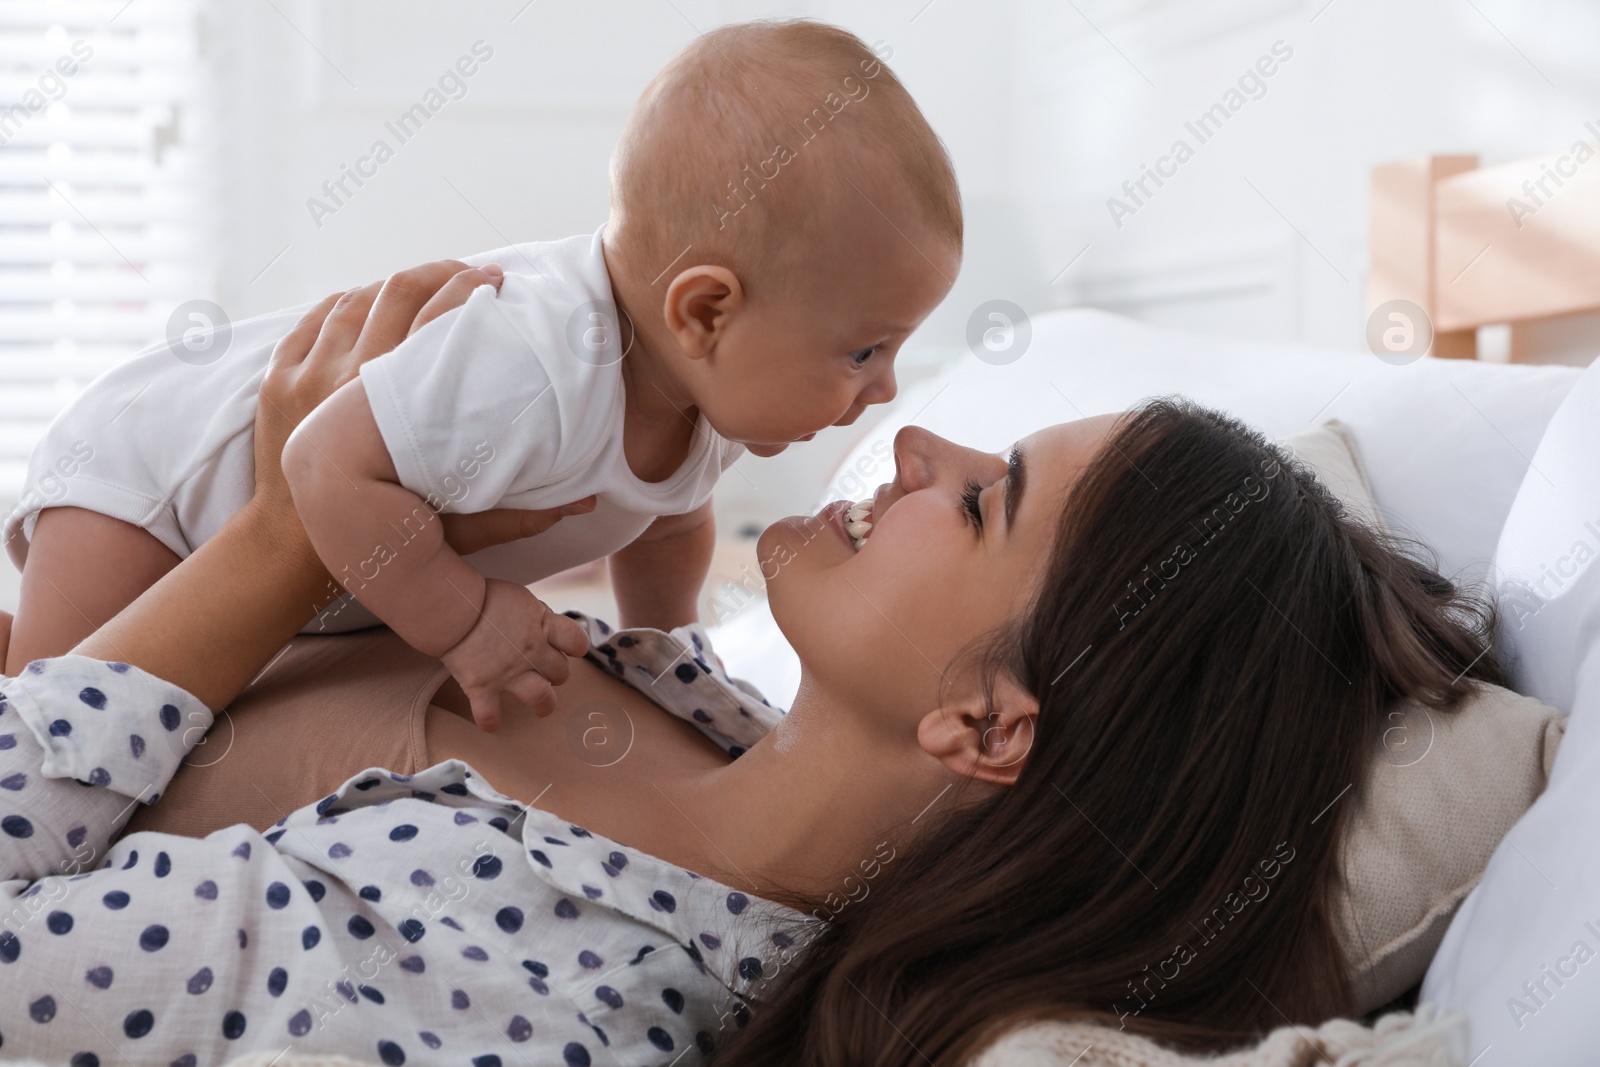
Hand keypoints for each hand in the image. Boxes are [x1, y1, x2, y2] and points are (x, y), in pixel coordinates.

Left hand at [243, 260, 595, 575]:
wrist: (294, 553)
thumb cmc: (377, 542)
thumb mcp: (453, 531)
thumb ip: (517, 514)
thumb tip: (583, 502)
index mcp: (388, 407)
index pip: (433, 318)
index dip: (467, 289)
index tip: (495, 282)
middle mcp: (342, 379)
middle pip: (395, 292)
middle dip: (437, 274)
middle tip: (470, 276)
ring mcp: (303, 376)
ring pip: (353, 300)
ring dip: (394, 286)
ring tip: (426, 287)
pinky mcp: (278, 380)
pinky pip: (313, 319)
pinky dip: (345, 303)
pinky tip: (370, 303)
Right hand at [439, 579, 590, 729]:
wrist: (452, 605)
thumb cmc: (483, 596)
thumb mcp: (520, 598)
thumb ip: (536, 615)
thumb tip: (543, 623)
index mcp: (542, 625)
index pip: (577, 641)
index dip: (575, 648)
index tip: (567, 650)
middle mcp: (531, 651)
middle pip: (561, 673)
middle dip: (555, 674)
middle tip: (543, 672)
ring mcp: (508, 672)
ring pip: (542, 699)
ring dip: (544, 705)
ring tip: (541, 706)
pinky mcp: (482, 686)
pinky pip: (490, 716)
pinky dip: (490, 721)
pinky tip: (491, 720)